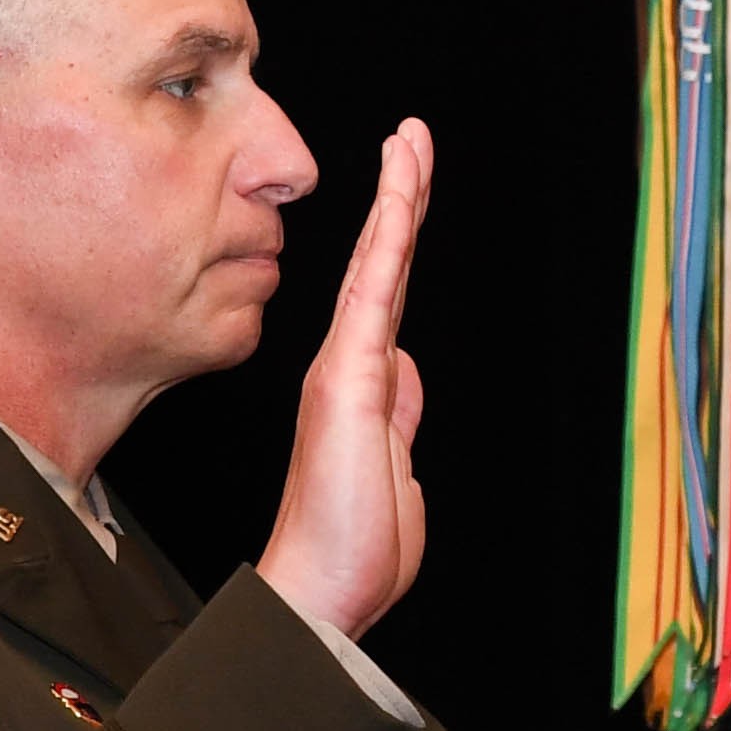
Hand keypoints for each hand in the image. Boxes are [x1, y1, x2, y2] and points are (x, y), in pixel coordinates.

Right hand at [260, 119, 434, 642]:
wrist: (319, 591)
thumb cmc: (351, 549)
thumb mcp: (396, 474)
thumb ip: (398, 421)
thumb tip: (404, 376)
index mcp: (363, 386)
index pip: (389, 299)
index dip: (401, 242)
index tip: (410, 192)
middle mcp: (349, 366)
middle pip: (385, 267)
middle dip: (402, 200)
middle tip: (411, 139)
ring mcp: (346, 368)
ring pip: (380, 266)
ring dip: (400, 200)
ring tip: (411, 143)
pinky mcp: (349, 379)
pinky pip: (375, 294)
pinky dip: (389, 239)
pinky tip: (400, 194)